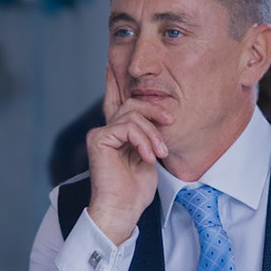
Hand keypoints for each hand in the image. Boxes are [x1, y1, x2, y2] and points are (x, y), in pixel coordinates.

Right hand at [86, 64, 170, 243]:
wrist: (122, 210)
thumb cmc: (135, 190)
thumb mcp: (149, 156)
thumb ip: (147, 135)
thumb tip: (160, 118)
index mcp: (116, 132)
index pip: (116, 99)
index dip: (114, 79)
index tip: (111, 60)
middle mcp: (105, 129)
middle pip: (132, 103)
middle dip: (154, 109)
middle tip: (171, 118)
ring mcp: (100, 134)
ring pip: (132, 114)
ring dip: (152, 132)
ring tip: (159, 152)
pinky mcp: (99, 140)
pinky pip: (127, 127)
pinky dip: (142, 140)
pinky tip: (148, 156)